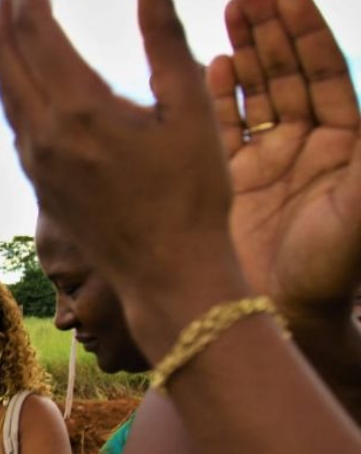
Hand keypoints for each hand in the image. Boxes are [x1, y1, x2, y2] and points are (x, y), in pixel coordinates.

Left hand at [0, 0, 237, 318]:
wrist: (168, 275)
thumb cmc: (192, 196)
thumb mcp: (191, 113)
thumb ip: (166, 42)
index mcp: (79, 110)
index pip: (32, 29)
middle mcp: (43, 134)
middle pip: (1, 53)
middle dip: (3, 8)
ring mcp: (34, 161)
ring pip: (3, 87)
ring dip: (5, 45)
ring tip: (19, 17)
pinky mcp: (37, 182)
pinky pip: (14, 118)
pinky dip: (14, 82)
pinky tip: (32, 74)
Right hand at [208, 0, 360, 321]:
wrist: (289, 315)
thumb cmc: (334, 267)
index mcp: (347, 143)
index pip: (324, 72)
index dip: (306, 32)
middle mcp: (310, 145)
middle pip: (289, 73)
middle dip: (272, 31)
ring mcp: (271, 161)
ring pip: (258, 93)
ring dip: (246, 52)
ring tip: (231, 12)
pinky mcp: (237, 182)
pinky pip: (229, 128)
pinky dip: (222, 96)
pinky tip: (213, 65)